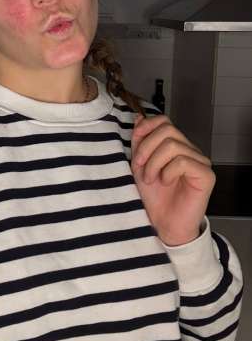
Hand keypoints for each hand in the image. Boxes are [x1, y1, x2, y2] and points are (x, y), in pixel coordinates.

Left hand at [131, 114, 215, 245]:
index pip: (164, 121)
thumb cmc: (153, 197)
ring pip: (173, 145)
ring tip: (151, 179)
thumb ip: (139, 141)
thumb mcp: (139, 165)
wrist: (162, 223)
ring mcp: (200, 161)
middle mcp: (190, 150)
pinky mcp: (206, 175)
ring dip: (154, 163)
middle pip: (167, 130)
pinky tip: (166, 183)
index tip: (134, 145)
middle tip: (140, 168)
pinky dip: (168, 172)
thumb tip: (139, 117)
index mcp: (175, 145)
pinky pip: (183, 161)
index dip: (146, 128)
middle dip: (146, 148)